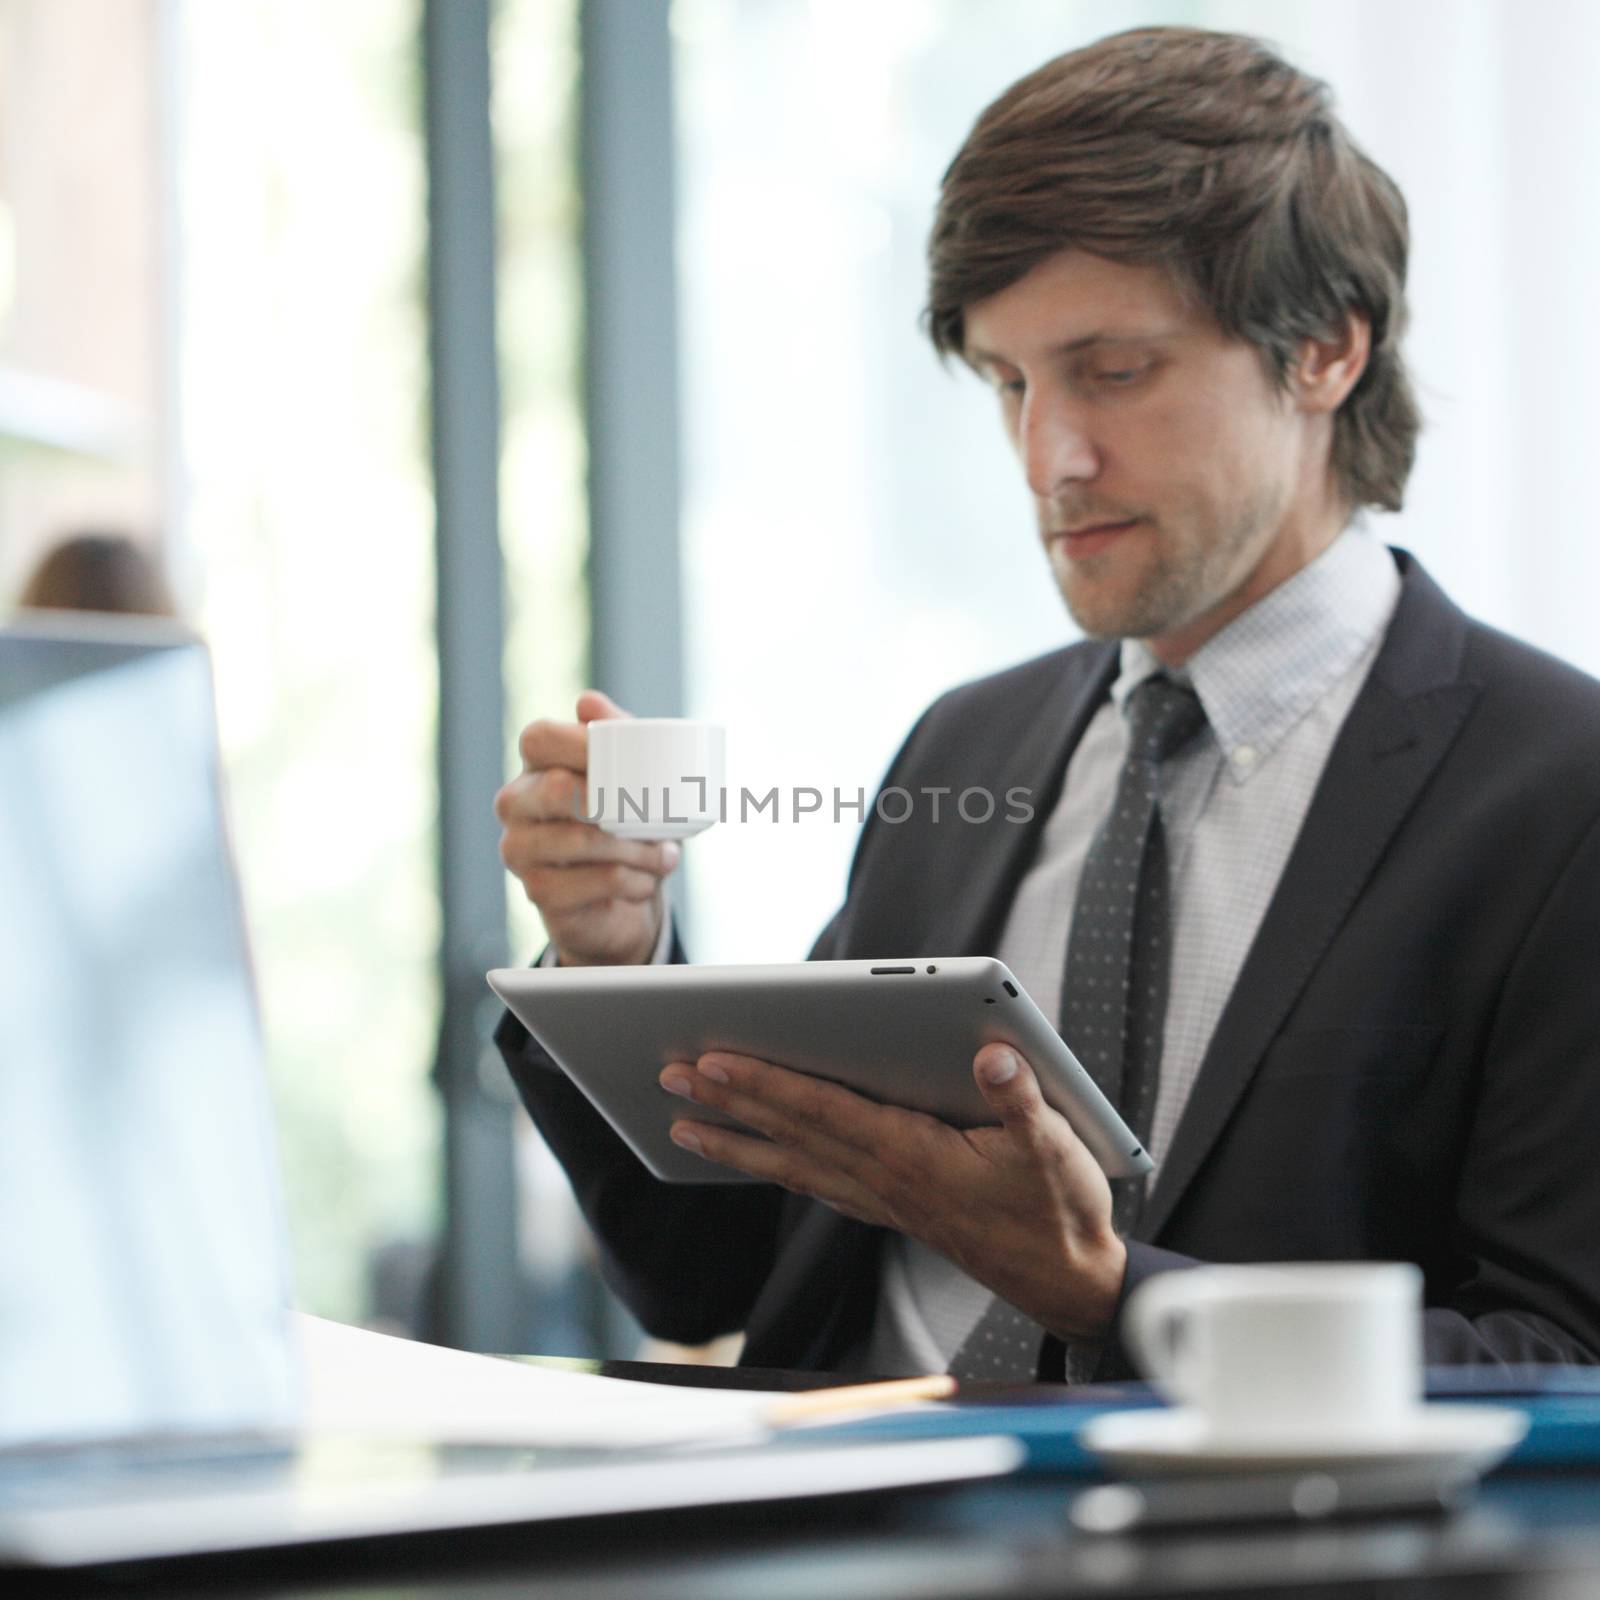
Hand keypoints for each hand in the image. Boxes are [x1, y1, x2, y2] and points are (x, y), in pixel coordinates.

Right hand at [496, 690, 680, 965]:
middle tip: (657, 815)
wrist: (625, 895)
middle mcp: (516, 804)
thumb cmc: (627, 823)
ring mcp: (520, 850)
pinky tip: (646, 880)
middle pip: (557, 788)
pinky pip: (595, 881)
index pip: (539, 738)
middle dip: (618, 802)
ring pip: (583, 840)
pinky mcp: (537, 891)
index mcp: (535, 767)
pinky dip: (633, 881)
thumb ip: (615, 733)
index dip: (583, 742)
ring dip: (638, 849)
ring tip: (666, 854)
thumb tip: (587, 702)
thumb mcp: (631, 774)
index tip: (631, 760)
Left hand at [657, 1043, 1127, 1341]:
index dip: (765, 1083)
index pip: (821, 1110)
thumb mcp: (1054, 1148)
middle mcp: (884, 1179)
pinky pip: (816, 1183)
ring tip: (683, 1124)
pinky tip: (757, 1158)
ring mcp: (882, 1200)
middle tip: (668, 1076)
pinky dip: (777, 1165)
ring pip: (792, 1163)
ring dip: (735, 1140)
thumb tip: (991, 1054)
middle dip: (726, 1102)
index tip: (713, 1061)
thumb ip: (1020, 1098)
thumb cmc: (1059, 1209)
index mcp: (911, 1155)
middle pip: (789, 1132)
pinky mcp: (891, 1210)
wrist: (1068, 1281)